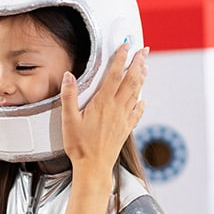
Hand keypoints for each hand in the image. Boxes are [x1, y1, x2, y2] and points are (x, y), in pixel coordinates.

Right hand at [61, 43, 146, 178]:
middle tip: (143, 50)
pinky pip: (137, 113)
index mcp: (102, 103)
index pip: (114, 75)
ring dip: (141, 78)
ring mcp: (123, 119)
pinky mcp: (125, 129)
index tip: (125, 46)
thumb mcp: (68, 120)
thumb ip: (69, 96)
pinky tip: (142, 100)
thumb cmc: (79, 146)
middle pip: (131, 80)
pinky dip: (141, 103)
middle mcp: (116, 108)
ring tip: (145, 67)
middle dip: (138, 63)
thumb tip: (68, 76)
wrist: (93, 167)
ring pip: (136, 93)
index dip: (120, 59)